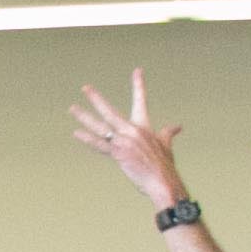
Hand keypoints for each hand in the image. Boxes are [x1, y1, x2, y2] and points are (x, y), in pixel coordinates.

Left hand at [69, 70, 189, 205]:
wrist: (162, 181)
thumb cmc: (164, 165)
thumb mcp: (166, 145)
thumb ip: (167, 133)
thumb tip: (177, 126)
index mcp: (143, 126)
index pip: (140, 101)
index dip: (139, 85)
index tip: (137, 70)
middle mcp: (132, 130)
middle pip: (110, 110)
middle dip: (96, 99)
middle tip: (85, 88)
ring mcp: (124, 141)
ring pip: (100, 126)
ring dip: (84, 117)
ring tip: (72, 108)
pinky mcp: (118, 153)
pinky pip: (100, 144)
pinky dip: (88, 139)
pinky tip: (77, 132)